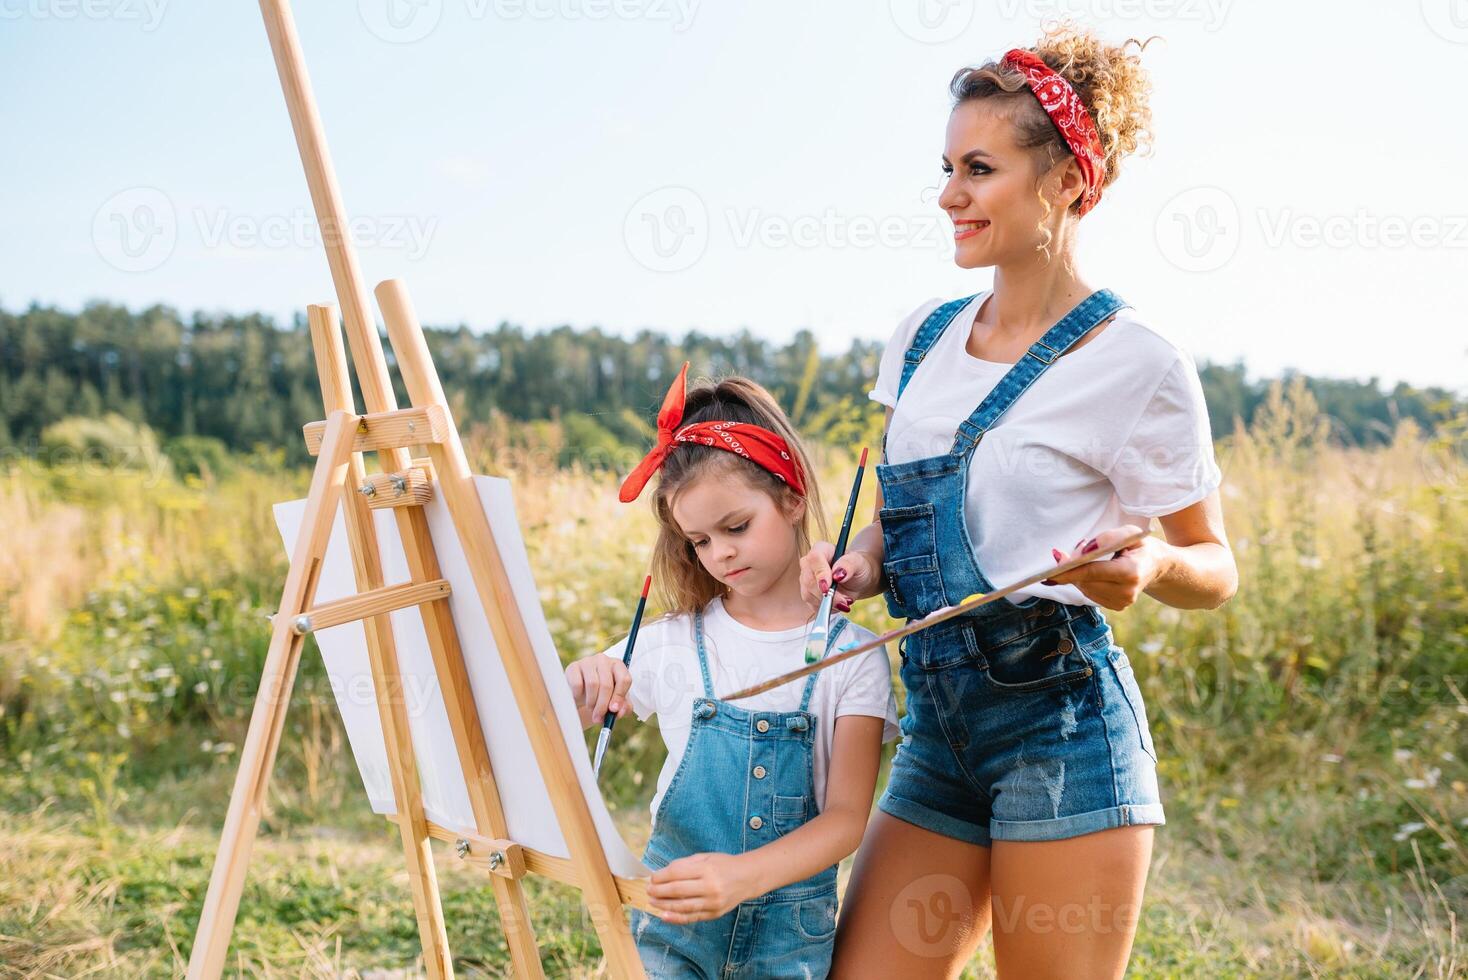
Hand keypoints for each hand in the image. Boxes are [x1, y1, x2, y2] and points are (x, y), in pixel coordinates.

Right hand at [564, 654, 631, 725]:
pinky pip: (577, 684)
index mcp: (618, 666)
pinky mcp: (573, 667)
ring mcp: (588, 662)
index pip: (624, 679)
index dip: (619, 697)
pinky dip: (578, 696)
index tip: (614, 710)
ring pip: (592, 684)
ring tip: (591, 708)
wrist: (581, 692)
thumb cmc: (601, 695)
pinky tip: (579, 698)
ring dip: (591, 702)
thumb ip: (623, 707)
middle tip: (599, 717)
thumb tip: (619, 711)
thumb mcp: (615, 701)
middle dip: (603, 705)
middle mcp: (603, 660)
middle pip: (607, 684)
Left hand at [647, 852, 757, 922]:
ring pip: (682, 906)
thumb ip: (684, 864)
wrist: (748, 878)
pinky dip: (676, 918)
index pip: (677, 873)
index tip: (652, 878)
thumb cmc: (724, 865)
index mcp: (706, 869)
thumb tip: (662, 874)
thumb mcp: (705, 857)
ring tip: (653, 902)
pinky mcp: (714, 914)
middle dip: (659, 891)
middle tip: (648, 890)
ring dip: (664, 905)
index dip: (661, 876)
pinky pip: (691, 917)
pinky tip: (664, 916)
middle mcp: (710, 886)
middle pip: (677, 890)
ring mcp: (712, 902)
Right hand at [800, 541, 879, 614]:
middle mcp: (809, 563)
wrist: (857, 580)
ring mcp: (806, 579)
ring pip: (809, 594)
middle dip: (827, 595)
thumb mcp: (859, 563)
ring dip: (828, 603)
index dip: (820, 574)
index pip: (814, 559)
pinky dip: (826, 608)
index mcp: (821, 549)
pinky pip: (812, 604)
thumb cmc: (858, 567)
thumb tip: (838, 574)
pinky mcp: (808, 593)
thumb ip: (849, 565)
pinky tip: (838, 604)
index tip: (828, 588)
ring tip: (845, 602)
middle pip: (809, 580)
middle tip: (845, 601)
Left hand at [1043, 526, 1165, 611]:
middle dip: (1069, 569)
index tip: (1050, 572)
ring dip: (1077, 574)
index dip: (1069, 571)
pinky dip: (1085, 581)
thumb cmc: (1140, 546)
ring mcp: (1122, 602)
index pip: (1092, 572)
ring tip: (1083, 559)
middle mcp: (1126, 592)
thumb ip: (1105, 539)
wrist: (1157, 566)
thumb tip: (1078, 553)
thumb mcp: (1128, 533)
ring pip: (1085, 588)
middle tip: (1060, 555)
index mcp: (1131, 572)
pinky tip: (1091, 571)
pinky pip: (1090, 593)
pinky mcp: (1117, 606)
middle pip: (1085, 581)